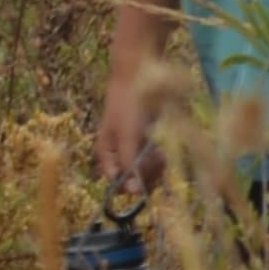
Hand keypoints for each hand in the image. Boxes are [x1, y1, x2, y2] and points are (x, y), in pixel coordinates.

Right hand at [95, 72, 162, 197]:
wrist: (139, 75)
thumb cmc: (128, 106)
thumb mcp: (128, 137)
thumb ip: (130, 164)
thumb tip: (136, 193)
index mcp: (106, 155)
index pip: (118, 185)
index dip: (133, 185)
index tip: (145, 175)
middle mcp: (118, 155)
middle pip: (133, 181)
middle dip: (146, 174)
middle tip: (156, 160)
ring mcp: (133, 149)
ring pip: (145, 173)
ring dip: (155, 167)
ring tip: (160, 152)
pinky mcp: (146, 143)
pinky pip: (153, 162)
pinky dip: (159, 159)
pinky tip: (162, 150)